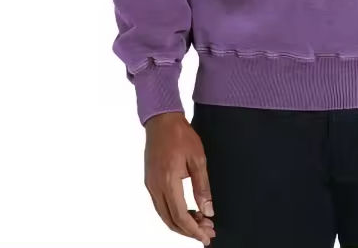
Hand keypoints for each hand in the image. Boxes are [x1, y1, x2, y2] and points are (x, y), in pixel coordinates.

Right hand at [144, 112, 215, 245]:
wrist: (162, 120)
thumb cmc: (181, 135)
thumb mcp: (198, 159)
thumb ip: (202, 187)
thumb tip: (207, 210)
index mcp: (167, 182)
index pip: (180, 216)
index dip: (193, 230)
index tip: (206, 236)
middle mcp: (155, 187)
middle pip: (170, 221)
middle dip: (189, 231)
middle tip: (207, 233)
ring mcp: (150, 185)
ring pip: (164, 215)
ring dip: (181, 223)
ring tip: (200, 223)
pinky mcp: (150, 182)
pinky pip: (160, 205)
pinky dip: (174, 213)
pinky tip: (187, 211)